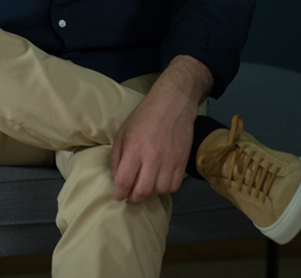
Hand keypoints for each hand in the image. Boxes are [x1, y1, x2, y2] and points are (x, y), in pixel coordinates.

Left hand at [109, 55, 212, 203]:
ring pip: (160, 191)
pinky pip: (175, 185)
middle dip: (134, 197)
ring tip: (148, 183)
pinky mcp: (183, 160)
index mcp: (134, 149)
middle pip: (142, 191)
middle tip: (132, 193)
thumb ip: (116, 157)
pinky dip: (167, 187)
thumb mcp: (123, 132)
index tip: (119, 195)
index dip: (119, 193)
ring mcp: (170, 160)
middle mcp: (152, 157)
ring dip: (151, 192)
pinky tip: (161, 179)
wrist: (173, 103)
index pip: (124, 182)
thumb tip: (117, 178)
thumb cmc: (145, 116)